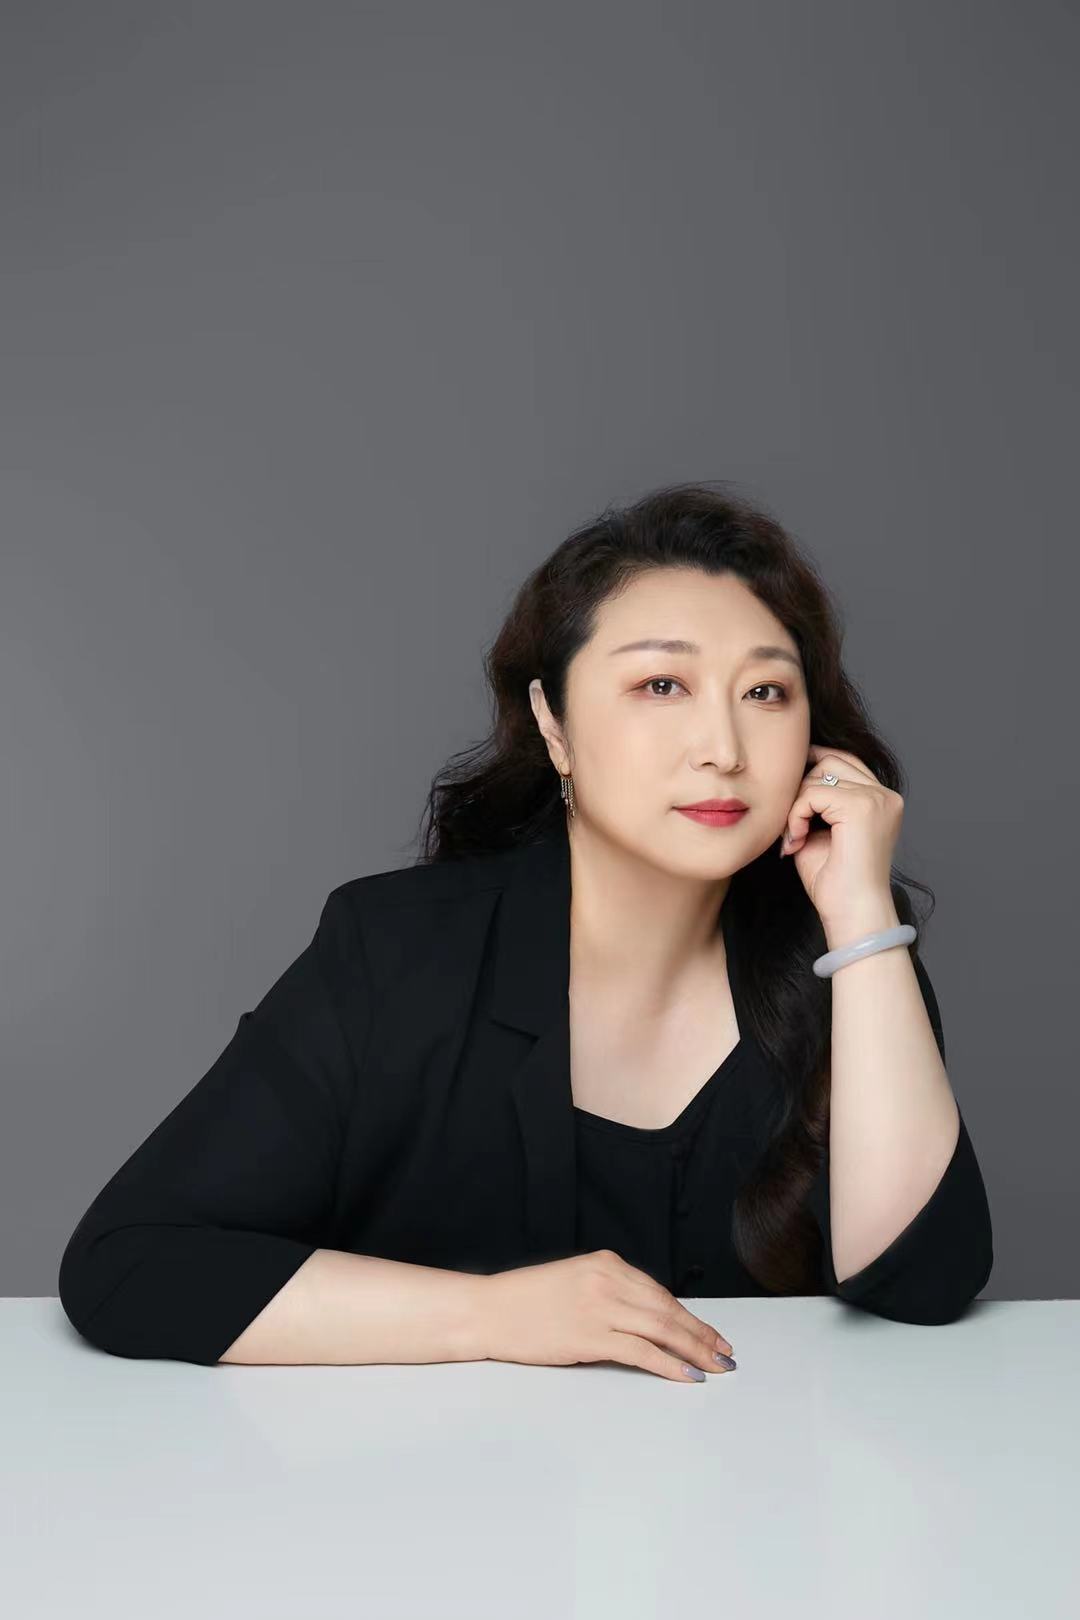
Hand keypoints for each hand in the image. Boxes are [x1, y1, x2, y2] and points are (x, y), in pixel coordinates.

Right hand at [474, 1250, 736, 1382]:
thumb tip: (648, 1321)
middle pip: (668, 1310)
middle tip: (725, 1351)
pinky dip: (670, 1364)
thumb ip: (609, 1293)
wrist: (488, 1311)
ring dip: (695, 1350)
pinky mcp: (591, 1336)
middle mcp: (608, 1280)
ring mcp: (600, 1308)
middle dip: (701, 1334)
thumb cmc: (525, 1300)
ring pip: (662, 1330)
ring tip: (716, 1365)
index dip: (689, 1316)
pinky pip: (642, 1351)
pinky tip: (688, 1375)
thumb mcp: (573, 1281)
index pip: (659, 1292)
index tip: (709, 1332)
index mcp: (605, 1262)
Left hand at [780, 743, 903, 932]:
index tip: (792, 807)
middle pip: (829, 760)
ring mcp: (876, 799)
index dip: (811, 774)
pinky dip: (795, 816)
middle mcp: (886, 795)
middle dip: (801, 789)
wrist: (853, 915)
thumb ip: (813, 801)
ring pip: (818, 775)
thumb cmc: (835, 884)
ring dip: (795, 806)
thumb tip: (790, 770)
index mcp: (882, 800)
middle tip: (792, 829)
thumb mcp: (821, 831)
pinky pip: (811, 793)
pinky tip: (796, 842)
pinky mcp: (861, 807)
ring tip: (794, 839)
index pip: (843, 762)